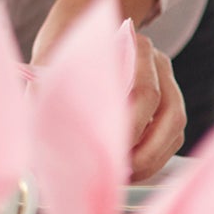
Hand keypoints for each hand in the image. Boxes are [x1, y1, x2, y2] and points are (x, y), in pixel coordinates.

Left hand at [32, 0, 184, 181]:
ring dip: (153, 159)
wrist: (74, 36)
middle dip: (146, 151)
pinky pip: (172, 138)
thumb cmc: (61, 54)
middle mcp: (158, 65)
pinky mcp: (169, 108)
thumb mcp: (51, 64)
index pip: (145, 92)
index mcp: (133, 47)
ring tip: (124, 177)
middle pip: (171, 114)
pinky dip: (155, 158)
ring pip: (175, 129)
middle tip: (119, 173)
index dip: (132, 126)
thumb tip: (38, 128)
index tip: (110, 148)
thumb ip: (45, 89)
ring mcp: (169, 85)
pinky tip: (131, 172)